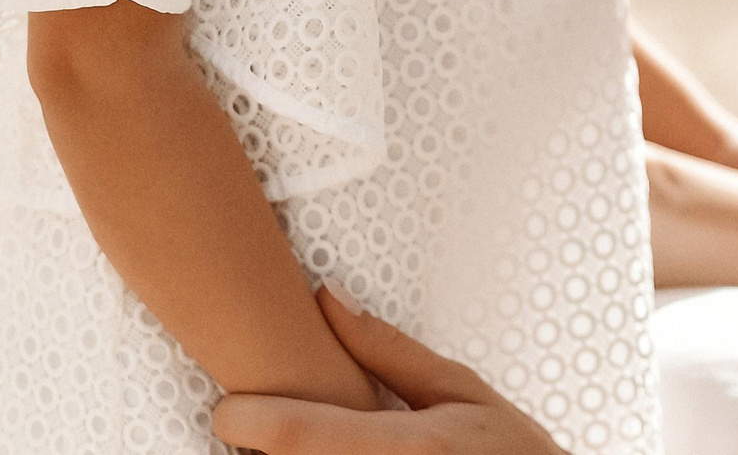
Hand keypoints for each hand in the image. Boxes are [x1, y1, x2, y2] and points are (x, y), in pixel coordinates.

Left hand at [209, 284, 566, 454]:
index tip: (229, 406)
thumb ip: (386, 349)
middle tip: (270, 426)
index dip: (241, 418)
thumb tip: (326, 297)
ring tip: (308, 443)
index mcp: (401, 447)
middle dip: (260, 447)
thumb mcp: (458, 390)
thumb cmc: (508, 452)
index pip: (290, 435)